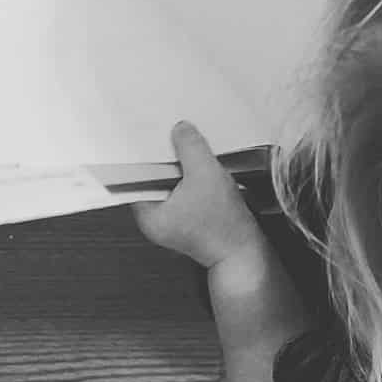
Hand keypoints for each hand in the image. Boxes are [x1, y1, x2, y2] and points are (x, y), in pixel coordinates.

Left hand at [132, 121, 262, 270]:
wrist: (245, 252)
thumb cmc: (224, 224)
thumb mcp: (206, 174)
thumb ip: (190, 148)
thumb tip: (180, 129)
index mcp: (148, 214)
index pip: (136, 176)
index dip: (144, 154)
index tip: (150, 134)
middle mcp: (155, 220)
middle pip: (153, 178)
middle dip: (165, 159)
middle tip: (173, 137)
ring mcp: (172, 222)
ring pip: (170, 185)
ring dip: (181, 169)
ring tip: (190, 151)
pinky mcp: (188, 221)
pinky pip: (183, 193)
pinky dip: (191, 181)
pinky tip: (202, 170)